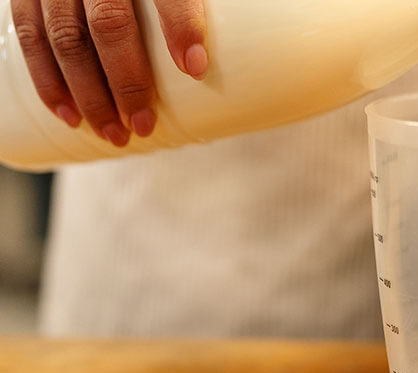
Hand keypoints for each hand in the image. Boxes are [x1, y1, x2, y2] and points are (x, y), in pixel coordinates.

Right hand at [11, 0, 206, 145]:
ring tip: (113, 133)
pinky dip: (48, 80)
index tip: (194, 68)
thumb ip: (188, 4)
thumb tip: (208, 55)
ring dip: (89, 94)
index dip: (181, 24)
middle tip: (144, 124)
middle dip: (127, 82)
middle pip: (110, 23)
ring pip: (66, 37)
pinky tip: (69, 114)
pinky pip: (29, 34)